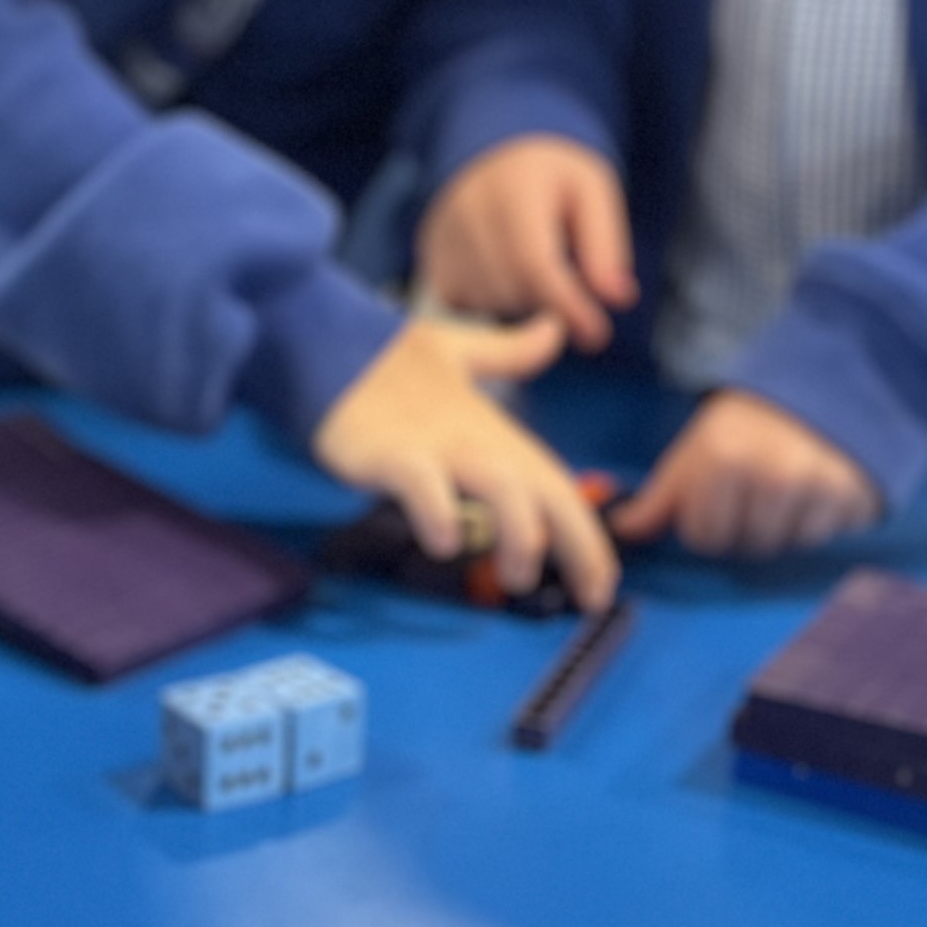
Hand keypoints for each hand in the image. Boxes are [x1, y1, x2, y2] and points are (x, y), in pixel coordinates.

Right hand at [312, 317, 620, 610]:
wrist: (324, 340)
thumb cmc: (388, 359)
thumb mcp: (457, 351)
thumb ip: (508, 351)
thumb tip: (553, 329)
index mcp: (494, 430)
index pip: (555, 486)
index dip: (586, 536)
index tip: (601, 586)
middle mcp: (475, 440)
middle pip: (543, 490)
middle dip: (578, 544)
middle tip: (590, 596)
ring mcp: (434, 446)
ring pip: (498, 484)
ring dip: (519, 531)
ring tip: (518, 575)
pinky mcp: (390, 452)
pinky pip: (422, 483)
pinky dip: (438, 511)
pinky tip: (445, 542)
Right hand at [418, 137, 636, 351]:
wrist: (493, 154)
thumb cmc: (551, 177)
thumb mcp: (592, 191)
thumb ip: (605, 245)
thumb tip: (619, 298)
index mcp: (514, 188)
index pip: (535, 263)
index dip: (567, 306)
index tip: (597, 334)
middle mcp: (468, 212)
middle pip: (513, 289)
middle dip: (551, 305)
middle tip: (572, 293)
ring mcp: (443, 237)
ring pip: (488, 302)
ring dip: (523, 304)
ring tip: (538, 271)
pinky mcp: (431, 259)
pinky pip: (463, 305)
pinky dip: (493, 306)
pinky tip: (509, 280)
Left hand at [615, 392, 879, 558]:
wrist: (811, 384)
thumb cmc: (742, 424)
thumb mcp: (694, 450)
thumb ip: (660, 497)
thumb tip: (620, 531)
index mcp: (721, 460)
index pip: (703, 538)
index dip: (706, 523)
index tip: (719, 496)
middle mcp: (769, 474)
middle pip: (745, 547)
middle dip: (745, 528)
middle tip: (755, 491)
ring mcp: (815, 486)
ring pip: (785, 546)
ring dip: (783, 528)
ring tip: (785, 490)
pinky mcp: (852, 496)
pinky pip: (826, 536)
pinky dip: (821, 521)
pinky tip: (815, 490)